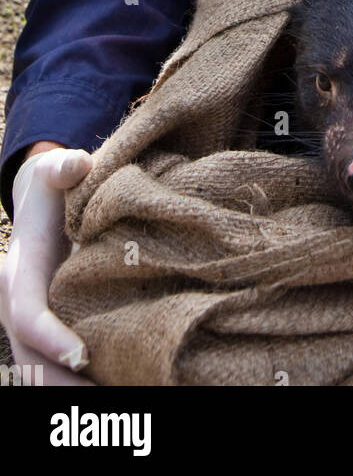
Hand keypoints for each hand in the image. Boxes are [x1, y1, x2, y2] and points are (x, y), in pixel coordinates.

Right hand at [0, 144, 94, 384]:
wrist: (41, 202)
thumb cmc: (53, 187)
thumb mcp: (53, 172)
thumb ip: (62, 166)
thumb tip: (78, 162)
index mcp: (17, 274)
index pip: (28, 315)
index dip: (51, 338)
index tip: (82, 357)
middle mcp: (17, 307)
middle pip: (32, 361)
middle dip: (62, 387)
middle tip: (108, 402)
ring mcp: (31, 324)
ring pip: (42, 373)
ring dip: (71, 395)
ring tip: (121, 405)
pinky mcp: (48, 331)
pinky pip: (56, 369)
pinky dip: (78, 386)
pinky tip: (116, 391)